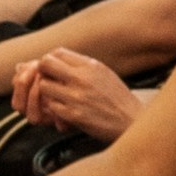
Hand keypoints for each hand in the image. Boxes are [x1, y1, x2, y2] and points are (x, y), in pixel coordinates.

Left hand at [18, 49, 142, 140]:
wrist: (132, 123)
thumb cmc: (118, 99)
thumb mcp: (104, 74)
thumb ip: (83, 65)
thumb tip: (59, 59)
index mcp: (90, 66)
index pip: (57, 52)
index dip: (50, 60)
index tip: (53, 70)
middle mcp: (82, 78)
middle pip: (45, 64)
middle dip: (43, 72)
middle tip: (49, 81)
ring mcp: (77, 97)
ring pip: (44, 86)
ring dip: (47, 92)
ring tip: (56, 98)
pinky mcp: (74, 116)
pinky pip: (51, 106)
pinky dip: (53, 109)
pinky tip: (62, 111)